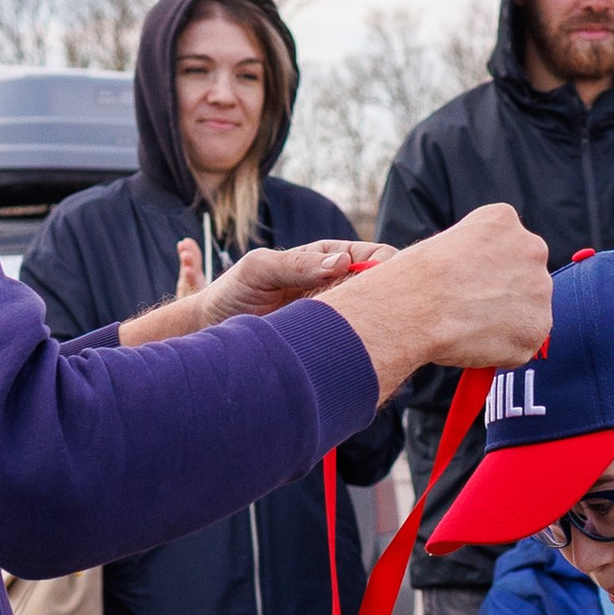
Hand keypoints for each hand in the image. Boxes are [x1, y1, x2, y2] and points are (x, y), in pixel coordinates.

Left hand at [121, 238, 380, 346]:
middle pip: (379, 289)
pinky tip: (370, 357)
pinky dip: (365, 350)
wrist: (211, 331)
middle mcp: (334, 286)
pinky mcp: (326, 343)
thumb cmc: (232, 293)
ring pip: (371, 319)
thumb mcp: (260, 270)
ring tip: (389, 338)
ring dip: (382, 327)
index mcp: (324, 260)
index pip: (370, 257)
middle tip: (401, 313)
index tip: (395, 278)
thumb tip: (341, 261)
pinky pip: (353, 345)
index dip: (388, 266)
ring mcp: (332, 316)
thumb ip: (298, 264)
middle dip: (395, 298)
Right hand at [325, 204, 553, 407]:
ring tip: (468, 327)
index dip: (484, 269)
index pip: (505, 246)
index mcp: (504, 220)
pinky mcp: (536, 328)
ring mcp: (539, 290)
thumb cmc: (415, 277)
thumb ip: (466, 256)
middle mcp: (532, 249)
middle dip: (503, 293)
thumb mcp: (441, 243)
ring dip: (505, 322)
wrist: (416, 308)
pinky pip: (522, 344)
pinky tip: (475, 343)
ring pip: (527, 311)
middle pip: (524, 276)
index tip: (466, 282)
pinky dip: (503, 350)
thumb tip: (454, 277)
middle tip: (470, 309)